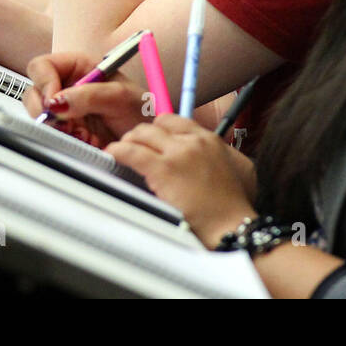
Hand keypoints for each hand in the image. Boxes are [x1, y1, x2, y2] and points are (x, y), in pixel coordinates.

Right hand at [22, 52, 151, 147]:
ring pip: (41, 117)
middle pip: (34, 93)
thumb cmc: (140, 108)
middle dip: (45, 111)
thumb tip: (58, 102)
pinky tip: (87, 141)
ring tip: (84, 134)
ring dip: (59, 129)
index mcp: (78, 66)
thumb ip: (89, 95)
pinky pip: (53, 136)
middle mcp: (67, 86)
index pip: (43, 67)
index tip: (53, 102)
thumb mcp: (120, 96)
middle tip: (65, 124)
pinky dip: (67, 142)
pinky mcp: (67, 131)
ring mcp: (65, 110)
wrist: (149, 138)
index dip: (43, 82)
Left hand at [107, 116, 257, 245]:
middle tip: (133, 145)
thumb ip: (208, 156)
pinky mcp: (163, 169)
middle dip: (142, 134)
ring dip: (128, 141)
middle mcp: (193, 141)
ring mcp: (178, 153)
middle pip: (156, 126)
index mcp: (209, 139)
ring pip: (142, 135)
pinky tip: (112, 154)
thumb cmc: (231, 205)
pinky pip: (132, 152)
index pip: (175, 120)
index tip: (151, 138)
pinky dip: (118, 151)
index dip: (158, 128)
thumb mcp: (229, 168)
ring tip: (121, 150)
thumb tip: (192, 158)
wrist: (232, 224)